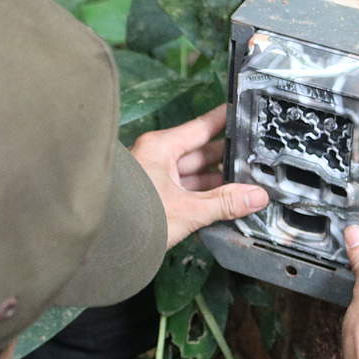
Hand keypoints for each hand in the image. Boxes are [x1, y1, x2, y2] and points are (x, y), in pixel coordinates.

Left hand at [129, 105, 267, 248]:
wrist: (103, 247)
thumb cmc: (133, 220)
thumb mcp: (187, 211)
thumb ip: (224, 203)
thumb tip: (256, 196)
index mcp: (160, 148)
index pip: (200, 127)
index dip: (223, 121)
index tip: (241, 111)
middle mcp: (155, 158)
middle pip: (199, 152)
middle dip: (226, 158)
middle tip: (255, 157)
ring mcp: (153, 177)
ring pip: (192, 174)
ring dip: (216, 181)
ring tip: (246, 183)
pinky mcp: (153, 197)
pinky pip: (184, 190)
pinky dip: (203, 196)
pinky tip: (222, 202)